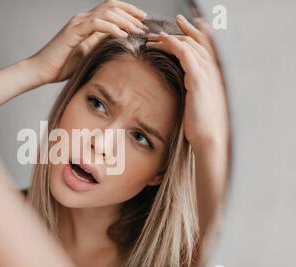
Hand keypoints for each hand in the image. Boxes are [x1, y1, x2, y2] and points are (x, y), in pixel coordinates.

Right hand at [29, 0, 146, 84]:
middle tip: (144, 23)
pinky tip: (122, 35)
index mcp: (87, 23)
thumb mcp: (87, 54)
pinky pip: (96, 24)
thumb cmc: (61, 66)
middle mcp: (82, 19)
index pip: (111, 10)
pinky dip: (111, 28)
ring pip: (106, 13)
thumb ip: (100, 44)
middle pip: (111, 6)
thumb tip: (119, 41)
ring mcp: (77, 23)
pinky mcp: (72, 32)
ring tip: (136, 30)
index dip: (128, 12)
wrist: (40, 71)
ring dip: (124, 20)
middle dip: (130, 12)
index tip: (142, 21)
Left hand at [146, 15, 228, 152]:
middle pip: (196, 41)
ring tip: (152, 39)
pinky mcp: (198, 81)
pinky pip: (186, 55)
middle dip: (177, 32)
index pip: (205, 45)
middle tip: (156, 33)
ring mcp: (207, 74)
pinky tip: (162, 43)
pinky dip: (174, 45)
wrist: (208, 138)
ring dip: (169, 39)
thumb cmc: (201, 125)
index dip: (192, 32)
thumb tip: (180, 86)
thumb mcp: (197, 103)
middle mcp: (213, 70)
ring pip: (189, 45)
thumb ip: (192, 90)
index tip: (176, 27)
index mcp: (214, 75)